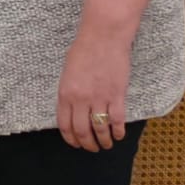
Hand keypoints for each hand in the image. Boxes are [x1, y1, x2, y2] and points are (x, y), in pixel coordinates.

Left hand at [57, 30, 129, 151]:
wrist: (104, 36)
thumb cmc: (84, 49)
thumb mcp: (68, 71)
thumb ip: (69, 92)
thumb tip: (72, 109)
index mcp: (65, 93)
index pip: (65, 125)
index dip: (71, 139)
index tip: (76, 144)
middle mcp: (81, 100)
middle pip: (82, 132)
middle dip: (87, 144)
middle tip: (92, 148)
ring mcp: (99, 98)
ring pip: (100, 130)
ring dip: (103, 141)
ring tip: (106, 145)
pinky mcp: (117, 95)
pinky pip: (117, 121)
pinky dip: (118, 132)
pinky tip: (119, 135)